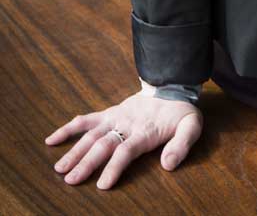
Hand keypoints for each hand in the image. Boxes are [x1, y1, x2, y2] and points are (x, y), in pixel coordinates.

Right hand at [44, 89, 202, 189]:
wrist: (172, 86)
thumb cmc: (181, 112)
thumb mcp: (191, 126)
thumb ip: (182, 145)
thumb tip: (168, 165)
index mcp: (145, 130)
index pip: (126, 150)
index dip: (114, 167)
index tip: (102, 184)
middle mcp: (126, 124)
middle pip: (104, 144)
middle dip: (86, 162)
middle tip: (70, 180)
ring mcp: (115, 117)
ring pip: (91, 135)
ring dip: (74, 151)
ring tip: (59, 169)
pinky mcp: (109, 113)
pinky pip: (86, 120)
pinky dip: (69, 128)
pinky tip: (52, 139)